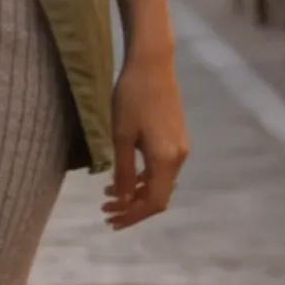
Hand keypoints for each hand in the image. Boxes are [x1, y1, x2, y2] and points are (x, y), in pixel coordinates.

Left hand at [103, 48, 187, 230]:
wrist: (152, 64)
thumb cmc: (132, 97)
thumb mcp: (121, 136)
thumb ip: (122, 171)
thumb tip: (123, 200)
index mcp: (165, 159)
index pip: (153, 202)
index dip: (133, 215)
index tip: (111, 220)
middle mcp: (178, 158)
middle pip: (158, 196)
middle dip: (132, 207)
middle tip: (105, 211)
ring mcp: (179, 147)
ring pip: (160, 183)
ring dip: (136, 193)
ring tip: (108, 195)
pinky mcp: (176, 138)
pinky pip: (161, 169)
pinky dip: (143, 178)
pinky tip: (125, 176)